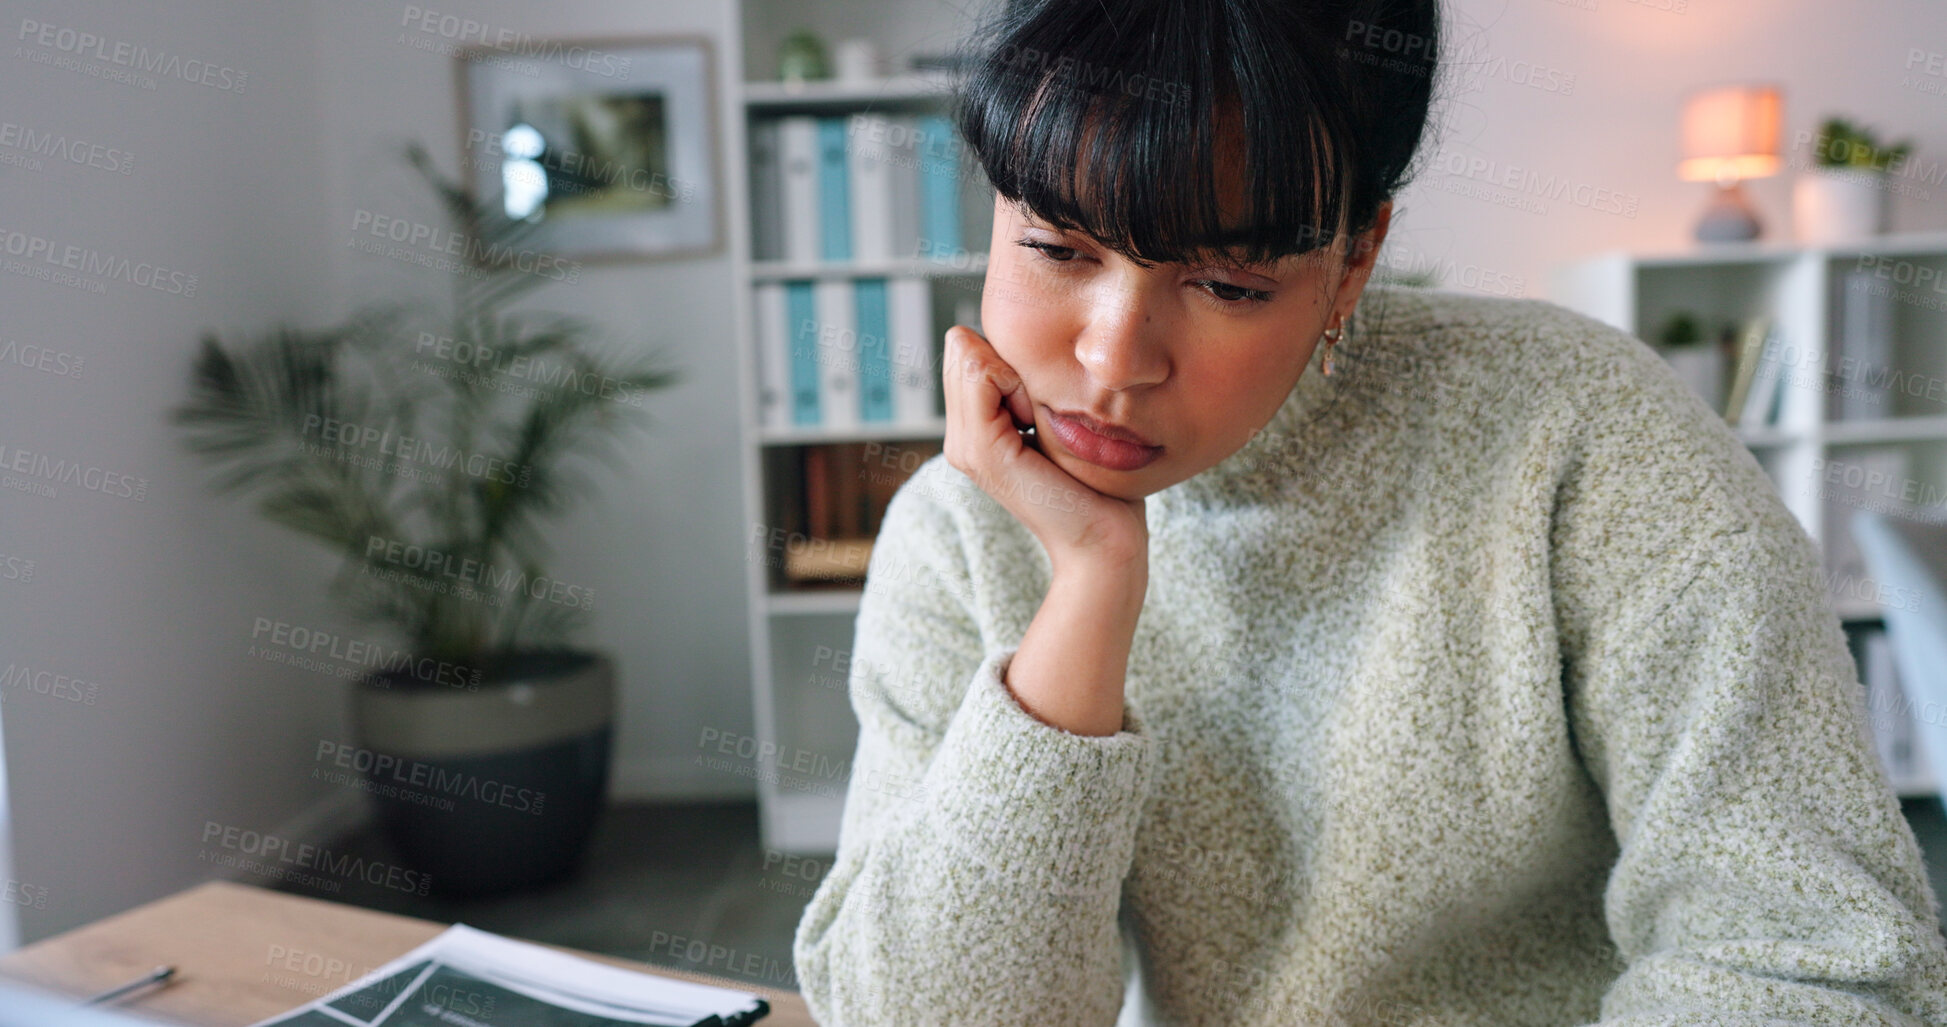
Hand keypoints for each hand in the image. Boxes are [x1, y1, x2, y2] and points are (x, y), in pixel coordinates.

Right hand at [940, 325, 1148, 575]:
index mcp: (974, 433)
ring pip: (969, 358)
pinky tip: (1037, 422)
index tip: (1044, 406)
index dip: (1011, 362)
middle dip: (1009, 365)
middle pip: (963, 350)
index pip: (968, 351)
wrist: (1103, 542)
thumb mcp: (1055, 418)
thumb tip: (1005, 339)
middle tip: (1041, 415)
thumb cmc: (1096, 481)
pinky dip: (1016, 382)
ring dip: (1016, 375)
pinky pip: (982, 373)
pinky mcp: (981, 450)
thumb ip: (1027, 384)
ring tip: (1040, 422)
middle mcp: (958, 440)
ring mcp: (963, 447)